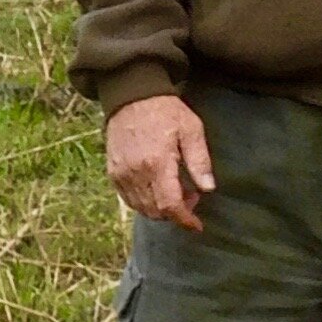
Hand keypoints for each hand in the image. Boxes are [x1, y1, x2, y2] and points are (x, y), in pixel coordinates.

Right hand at [104, 94, 216, 229]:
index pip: (170, 205)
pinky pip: (128, 200)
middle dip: (176, 212)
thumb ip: (199, 161)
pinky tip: (157, 189)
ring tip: (175, 190)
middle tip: (191, 195)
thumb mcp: (191, 129)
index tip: (197, 225)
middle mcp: (135, 173)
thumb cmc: (165, 111)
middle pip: (156, 211)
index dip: (185, 220)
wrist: (132, 96)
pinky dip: (144, 203)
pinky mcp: (113, 172)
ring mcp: (121, 174)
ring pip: (141, 208)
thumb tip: (208, 188)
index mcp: (157, 163)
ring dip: (161, 209)